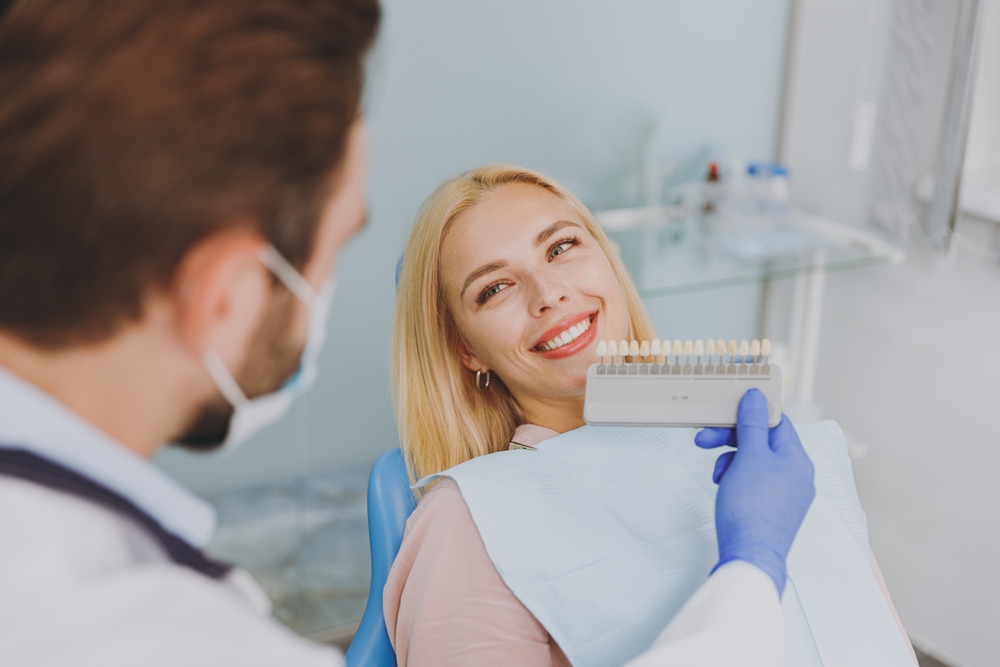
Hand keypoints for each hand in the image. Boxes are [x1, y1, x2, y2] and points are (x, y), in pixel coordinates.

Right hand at [694, 388, 814, 595]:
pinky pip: (754, 482)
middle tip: (703, 438)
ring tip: (717, 474)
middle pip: (763, 442)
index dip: (749, 413)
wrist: (749, 556)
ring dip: (730, 460)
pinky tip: (723, 487)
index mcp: (797, 459)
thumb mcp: (749, 457)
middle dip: (731, 439)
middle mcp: (797, 476)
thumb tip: (757, 397)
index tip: (725, 410)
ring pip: (755, 462)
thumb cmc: (750, 508)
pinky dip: (736, 479)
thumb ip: (752, 425)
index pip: (775, 422)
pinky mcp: (772, 510)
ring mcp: (786, 495)